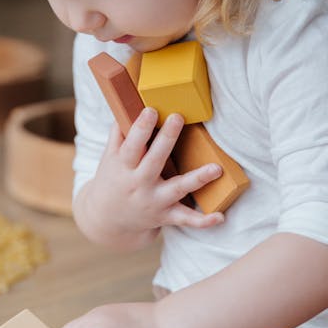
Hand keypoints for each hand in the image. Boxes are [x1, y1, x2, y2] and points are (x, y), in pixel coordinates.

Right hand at [88, 108, 224, 234]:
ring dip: (197, 179)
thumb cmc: (112, 179)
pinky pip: (185, 219)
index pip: (131, 145)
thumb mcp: (109, 158)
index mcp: (124, 166)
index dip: (140, 128)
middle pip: (154, 160)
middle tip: (177, 117)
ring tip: (216, 169)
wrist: (107, 219)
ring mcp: (154, 201)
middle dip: (166, 139)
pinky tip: (220, 217)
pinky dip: (203, 221)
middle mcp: (139, 183)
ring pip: (177, 189)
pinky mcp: (166, 215)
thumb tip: (129, 106)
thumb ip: (119, 134)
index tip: (151, 110)